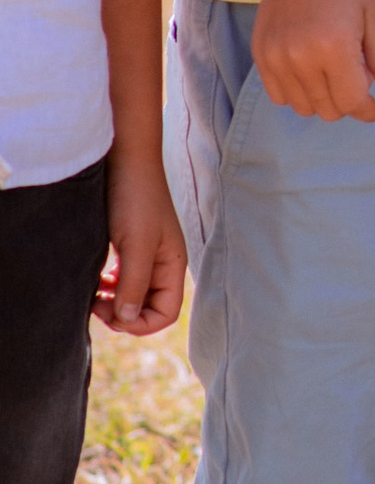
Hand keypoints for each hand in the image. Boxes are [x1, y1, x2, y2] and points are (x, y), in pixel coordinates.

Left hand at [95, 142, 185, 336]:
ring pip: (132, 296)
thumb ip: (134, 284)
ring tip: (93, 292)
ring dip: (112, 301)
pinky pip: (121, 281)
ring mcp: (146, 255)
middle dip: (121, 314)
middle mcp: (162, 264)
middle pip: (148, 308)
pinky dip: (107, 287)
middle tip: (96, 303)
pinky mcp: (130, 246)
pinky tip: (95, 278)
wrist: (125, 160)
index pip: (166, 313)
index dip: (139, 324)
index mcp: (173, 264)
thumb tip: (126, 320)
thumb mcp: (135, 244)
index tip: (111, 311)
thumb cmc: (135, 199)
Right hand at [250, 0, 374, 120]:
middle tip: (362, 68)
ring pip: (305, 108)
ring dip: (326, 97)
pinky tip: (315, 66)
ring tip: (339, 63)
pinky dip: (302, 91)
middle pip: (329, 109)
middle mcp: (298, 59)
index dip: (373, 109)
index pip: (353, 102)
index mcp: (333, 47)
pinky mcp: (260, 56)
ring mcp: (274, 59)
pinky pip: (281, 96)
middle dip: (352, 100)